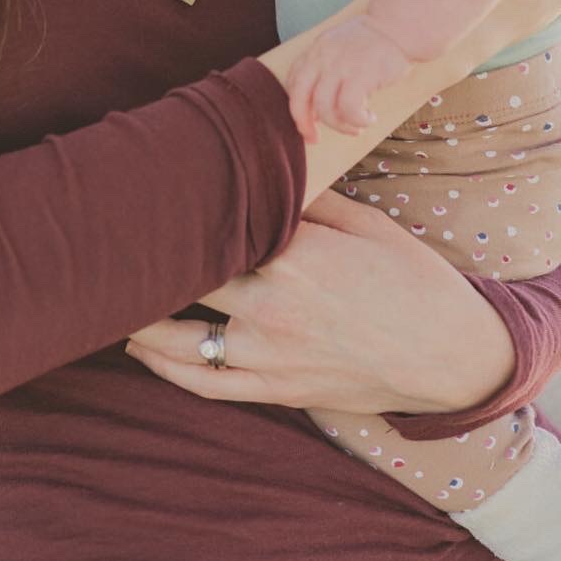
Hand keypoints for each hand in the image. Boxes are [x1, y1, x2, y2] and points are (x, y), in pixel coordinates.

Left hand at [123, 188, 512, 413]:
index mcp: (294, 252)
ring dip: (140, 318)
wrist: (450, 354)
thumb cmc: (412, 279)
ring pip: (180, 337)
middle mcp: (272, 303)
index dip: (175, 214)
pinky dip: (166, 367)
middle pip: (187, 278)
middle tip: (112, 240)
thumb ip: (309, 200)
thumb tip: (266, 172)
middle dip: (149, 261)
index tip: (145, 198)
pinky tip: (141, 348)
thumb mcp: (366, 221)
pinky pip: (206, 382)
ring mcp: (270, 353)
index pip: (214, 227)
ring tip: (110, 296)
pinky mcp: (277, 388)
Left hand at [283, 15, 413, 143]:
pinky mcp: (360, 75)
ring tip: (356, 127)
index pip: (293, 81)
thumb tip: (317, 108)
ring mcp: (340, 66)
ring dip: (339, 126)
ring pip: (325, 108)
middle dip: (304, 123)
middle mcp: (323, 57)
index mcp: (316, 49)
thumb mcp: (340, 47)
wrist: (400, 26)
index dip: (297, 106)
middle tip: (315, 139)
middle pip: (299, 97)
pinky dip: (357, 120)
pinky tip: (369, 118)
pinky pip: (349, 109)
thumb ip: (326, 70)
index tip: (308, 122)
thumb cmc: (374, 42)